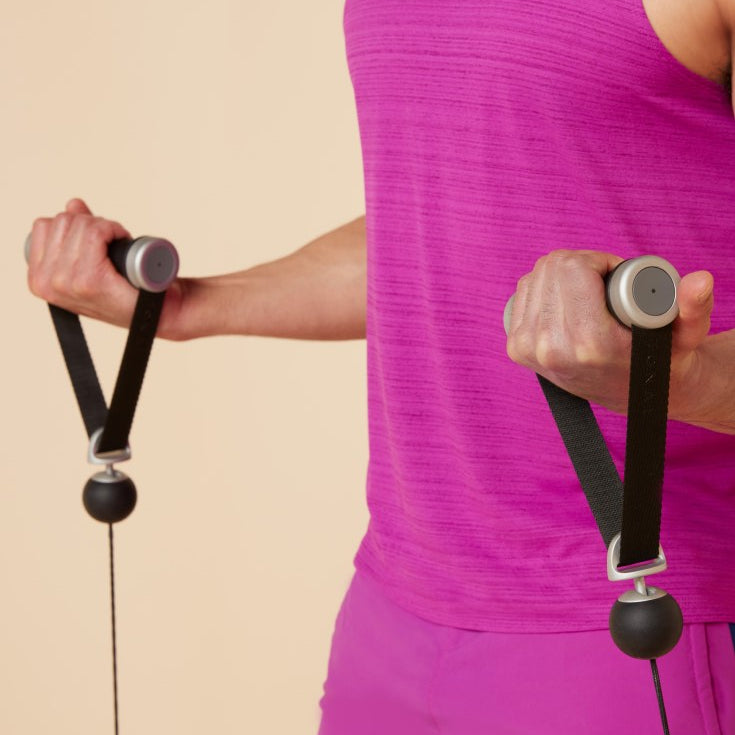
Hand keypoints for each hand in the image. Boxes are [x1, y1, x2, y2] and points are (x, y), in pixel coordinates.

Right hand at [27, 198, 184, 334]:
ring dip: (103, 227)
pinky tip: (122, 242)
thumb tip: (74, 204)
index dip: (73, 225)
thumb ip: (76, 234)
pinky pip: (96, 232)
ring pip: (80, 224)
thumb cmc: (125, 288)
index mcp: (38, 279)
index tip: (95, 241)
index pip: (43, 226)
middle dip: (90, 224)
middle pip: (62, 221)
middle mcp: (46, 283)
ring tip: (116, 247)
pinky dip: (112, 229)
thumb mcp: (89, 262)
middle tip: (109, 244)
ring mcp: (66, 282)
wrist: (158, 310)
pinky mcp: (90, 280)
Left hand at [505, 249, 713, 416]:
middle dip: (579, 263)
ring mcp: (528, 349)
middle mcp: (551, 347)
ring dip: (559, 275)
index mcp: (588, 343)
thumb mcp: (685, 335)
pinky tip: (563, 298)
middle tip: (603, 281)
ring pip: (534, 277)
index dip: (597, 260)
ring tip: (587, 292)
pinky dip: (542, 287)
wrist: (634, 398)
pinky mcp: (516, 349)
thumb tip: (700, 280)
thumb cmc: (662, 361)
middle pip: (551, 268)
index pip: (572, 268)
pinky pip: (522, 294)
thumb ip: (695, 308)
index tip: (614, 273)